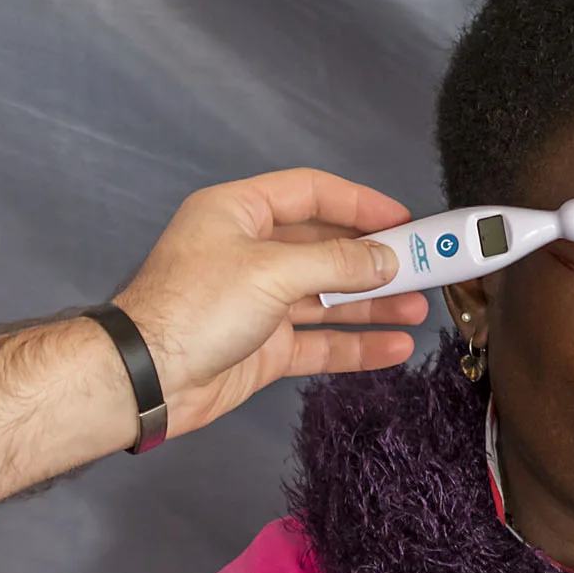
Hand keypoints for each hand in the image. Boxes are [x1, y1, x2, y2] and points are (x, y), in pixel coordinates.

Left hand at [112, 169, 426, 438]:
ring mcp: (257, 302)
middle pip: (324, 246)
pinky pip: (318, 341)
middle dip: (374, 259)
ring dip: (372, 303)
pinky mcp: (263, 346)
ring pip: (326, 296)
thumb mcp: (272, 271)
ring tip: (418, 308)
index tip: (405, 220)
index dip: (359, 204)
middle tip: (426, 267)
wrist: (147, 380)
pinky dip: (354, 344)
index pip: (310, 193)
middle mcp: (249, 252)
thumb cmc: (194, 308)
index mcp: (238, 213)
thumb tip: (387, 260)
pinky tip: (393, 347)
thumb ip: (336, 263)